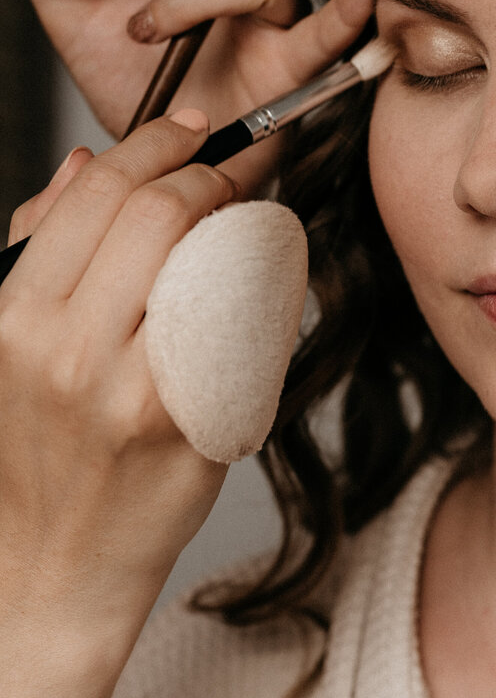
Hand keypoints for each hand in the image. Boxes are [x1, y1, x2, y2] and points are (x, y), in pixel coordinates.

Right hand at [0, 112, 240, 636]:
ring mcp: (134, 391)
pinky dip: (268, 288)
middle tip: (238, 164)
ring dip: (247, 223)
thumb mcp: (9, 343)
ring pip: (214, 260)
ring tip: (253, 219)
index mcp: (15, 316)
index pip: (97, 193)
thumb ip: (42, 246)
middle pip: (159, 212)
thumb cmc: (36, 453)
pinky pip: (248, 328)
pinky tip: (268, 282)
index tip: (194, 130)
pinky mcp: (193, 428)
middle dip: (211, 170)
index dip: (157, 144)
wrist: (52, 567)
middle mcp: (68, 350)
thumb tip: (86, 162)